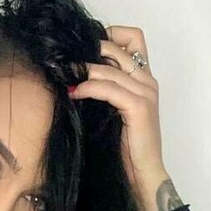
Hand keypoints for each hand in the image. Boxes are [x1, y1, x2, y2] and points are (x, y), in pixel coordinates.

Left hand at [69, 24, 166, 197]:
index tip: (84, 48)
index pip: (132, 37)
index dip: (108, 35)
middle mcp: (148, 81)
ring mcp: (146, 92)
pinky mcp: (139, 107)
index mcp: (144, 79)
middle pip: (117, 47)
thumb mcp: (112, 112)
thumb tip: (74, 78)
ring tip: (63, 75)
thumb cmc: (126, 149)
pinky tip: (74, 93)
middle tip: (63, 60)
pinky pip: (109, 88)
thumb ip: (104, 91)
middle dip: (87, 51)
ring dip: (83, 70)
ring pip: (110, 68)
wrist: (143, 175)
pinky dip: (89, 88)